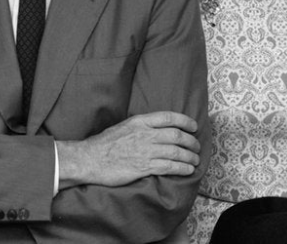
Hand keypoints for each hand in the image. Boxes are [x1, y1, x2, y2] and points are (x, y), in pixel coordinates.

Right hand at [57, 111, 200, 187]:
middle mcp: (145, 134)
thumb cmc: (104, 144)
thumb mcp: (124, 126)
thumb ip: (141, 126)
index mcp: (140, 121)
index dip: (185, 121)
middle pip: (177, 136)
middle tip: (197, 146)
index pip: (169, 117)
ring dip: (190, 157)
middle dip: (192, 142)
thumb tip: (157, 128)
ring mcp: (145, 151)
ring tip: (195, 160)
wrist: (89, 159)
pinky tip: (187, 169)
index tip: (194, 127)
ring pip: (176, 152)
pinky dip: (181, 168)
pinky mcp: (143, 167)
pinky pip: (168, 167)